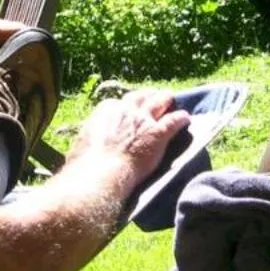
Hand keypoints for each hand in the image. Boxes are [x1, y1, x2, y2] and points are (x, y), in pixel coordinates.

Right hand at [66, 88, 189, 189]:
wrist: (101, 174)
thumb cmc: (86, 165)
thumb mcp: (83, 144)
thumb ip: (90, 139)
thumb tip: (85, 146)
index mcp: (106, 110)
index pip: (120, 102)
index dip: (128, 106)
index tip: (130, 109)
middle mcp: (126, 110)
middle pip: (141, 97)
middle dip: (148, 96)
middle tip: (154, 97)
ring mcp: (143, 120)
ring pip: (159, 102)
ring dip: (166, 100)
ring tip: (170, 99)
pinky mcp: (157, 134)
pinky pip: (174, 121)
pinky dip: (181, 119)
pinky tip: (186, 119)